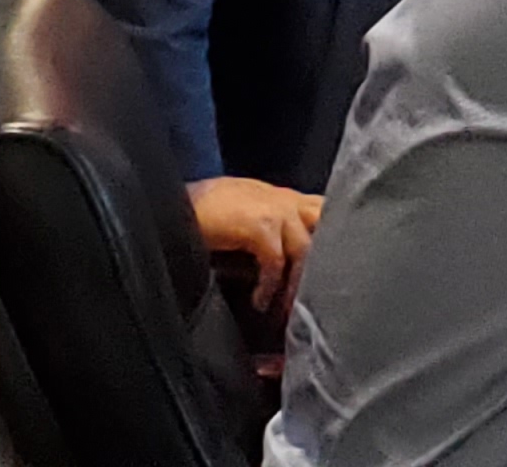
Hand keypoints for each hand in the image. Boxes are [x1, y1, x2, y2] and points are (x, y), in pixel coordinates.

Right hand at [191, 176, 320, 310]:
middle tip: (319, 292)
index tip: (332, 271)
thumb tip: (283, 263)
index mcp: (285, 197)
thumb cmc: (205, 211)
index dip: (332, 239)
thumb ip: (269, 228)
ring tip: (287, 308)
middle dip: (328, 257)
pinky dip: (270, 285)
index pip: (325, 212)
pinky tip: (260, 301)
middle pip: (327, 225)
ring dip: (298, 282)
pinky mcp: (259, 225)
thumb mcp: (245, 214)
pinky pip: (276, 261)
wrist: (174, 205)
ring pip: (306, 248)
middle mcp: (287, 200)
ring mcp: (276, 210)